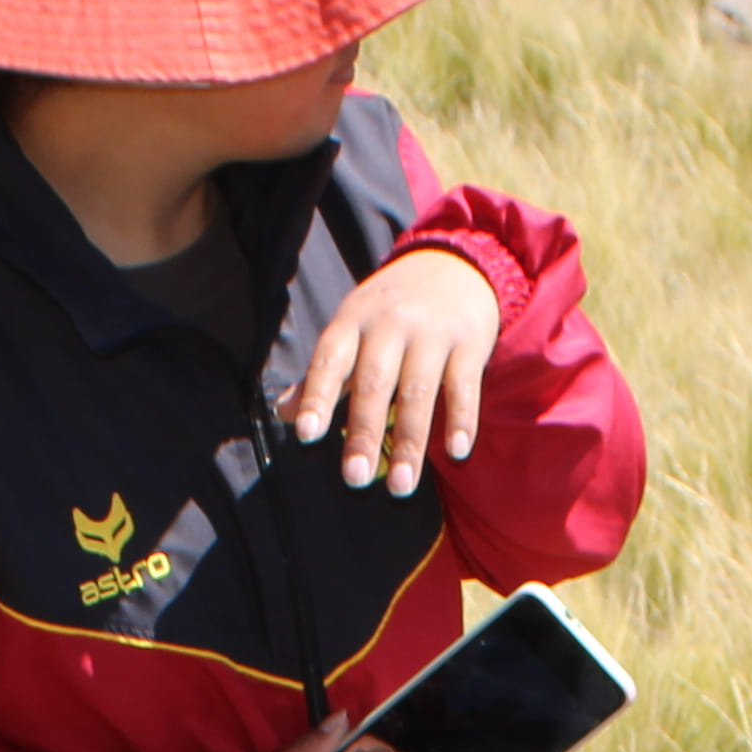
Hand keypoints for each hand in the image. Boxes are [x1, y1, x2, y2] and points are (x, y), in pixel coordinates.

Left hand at [279, 240, 501, 494]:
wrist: (454, 264)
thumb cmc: (390, 309)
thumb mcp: (351, 329)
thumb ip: (322, 374)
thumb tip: (282, 412)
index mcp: (353, 322)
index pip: (329, 362)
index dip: (317, 397)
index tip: (306, 434)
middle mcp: (389, 325)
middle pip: (374, 383)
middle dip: (364, 432)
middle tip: (355, 479)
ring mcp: (431, 333)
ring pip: (418, 392)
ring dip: (409, 442)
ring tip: (401, 487)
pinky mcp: (469, 342)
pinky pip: (464, 386)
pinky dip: (462, 420)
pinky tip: (456, 453)